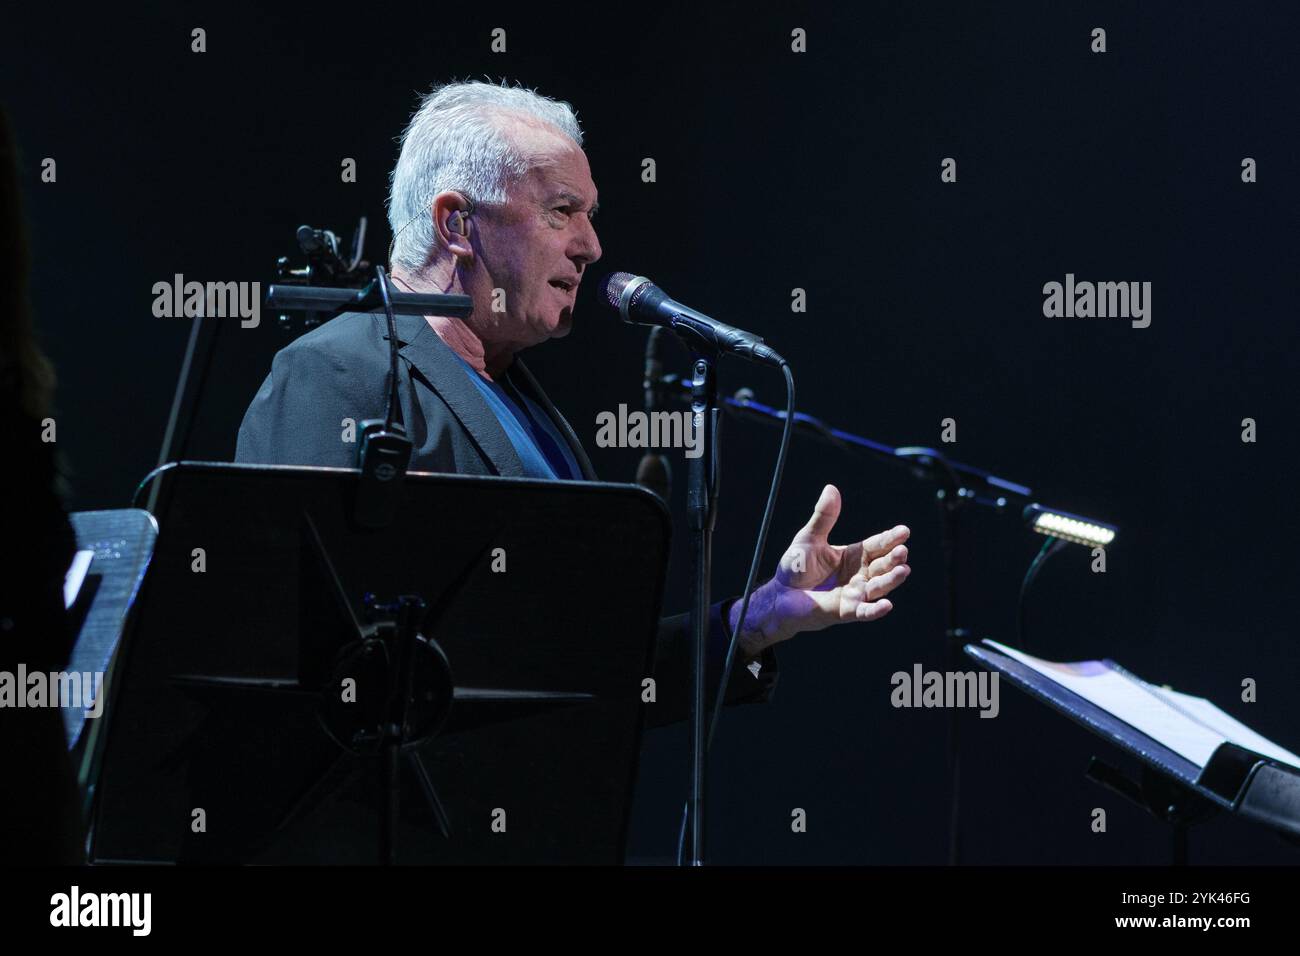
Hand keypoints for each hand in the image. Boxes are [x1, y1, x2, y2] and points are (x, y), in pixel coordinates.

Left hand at [730, 484, 910, 654]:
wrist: (779, 594)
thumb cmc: (796, 567)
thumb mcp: (810, 537)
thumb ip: (823, 517)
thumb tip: (831, 488)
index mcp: (853, 555)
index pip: (877, 545)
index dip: (891, 538)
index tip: (904, 531)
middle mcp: (859, 575)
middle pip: (882, 566)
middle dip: (894, 559)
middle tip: (903, 551)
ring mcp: (854, 594)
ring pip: (878, 588)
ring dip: (891, 580)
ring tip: (903, 571)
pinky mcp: (845, 611)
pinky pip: (863, 612)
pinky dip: (875, 610)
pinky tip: (887, 605)